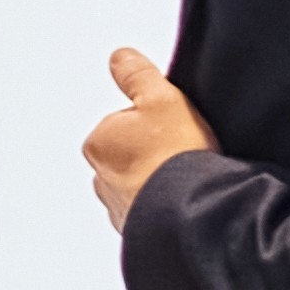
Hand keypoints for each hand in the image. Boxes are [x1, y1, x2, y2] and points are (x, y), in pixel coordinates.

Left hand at [84, 48, 213, 229]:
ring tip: (188, 180)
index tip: (175, 130)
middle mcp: (100, 178)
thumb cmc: (174, 154)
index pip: (126, 123)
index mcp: (98, 143)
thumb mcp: (161, 98)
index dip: (156, 123)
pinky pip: (155, 213)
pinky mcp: (139, 232)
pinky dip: (168, 208)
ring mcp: (119, 209)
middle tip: (184, 155)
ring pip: (144, 186)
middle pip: (133, 156)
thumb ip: (138, 75)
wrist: (191, 214)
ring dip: (162, 184)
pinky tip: (187, 202)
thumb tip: (119, 57)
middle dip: (156, 155)